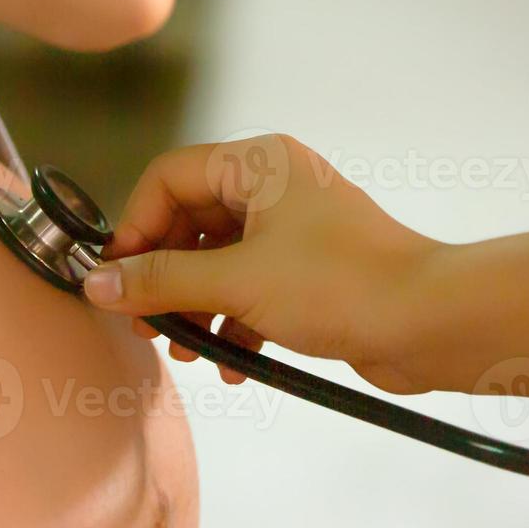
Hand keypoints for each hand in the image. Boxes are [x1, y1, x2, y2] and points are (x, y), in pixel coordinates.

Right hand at [85, 134, 447, 393]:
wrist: (431, 323)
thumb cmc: (344, 285)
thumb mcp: (238, 282)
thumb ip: (162, 282)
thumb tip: (97, 283)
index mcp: (258, 164)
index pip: (167, 179)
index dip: (135, 228)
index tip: (117, 280)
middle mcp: (273, 187)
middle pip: (188, 223)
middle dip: (164, 278)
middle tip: (147, 324)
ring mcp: (292, 230)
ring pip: (217, 262)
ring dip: (195, 307)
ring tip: (186, 350)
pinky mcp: (308, 273)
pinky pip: (249, 289)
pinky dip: (233, 323)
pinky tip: (231, 364)